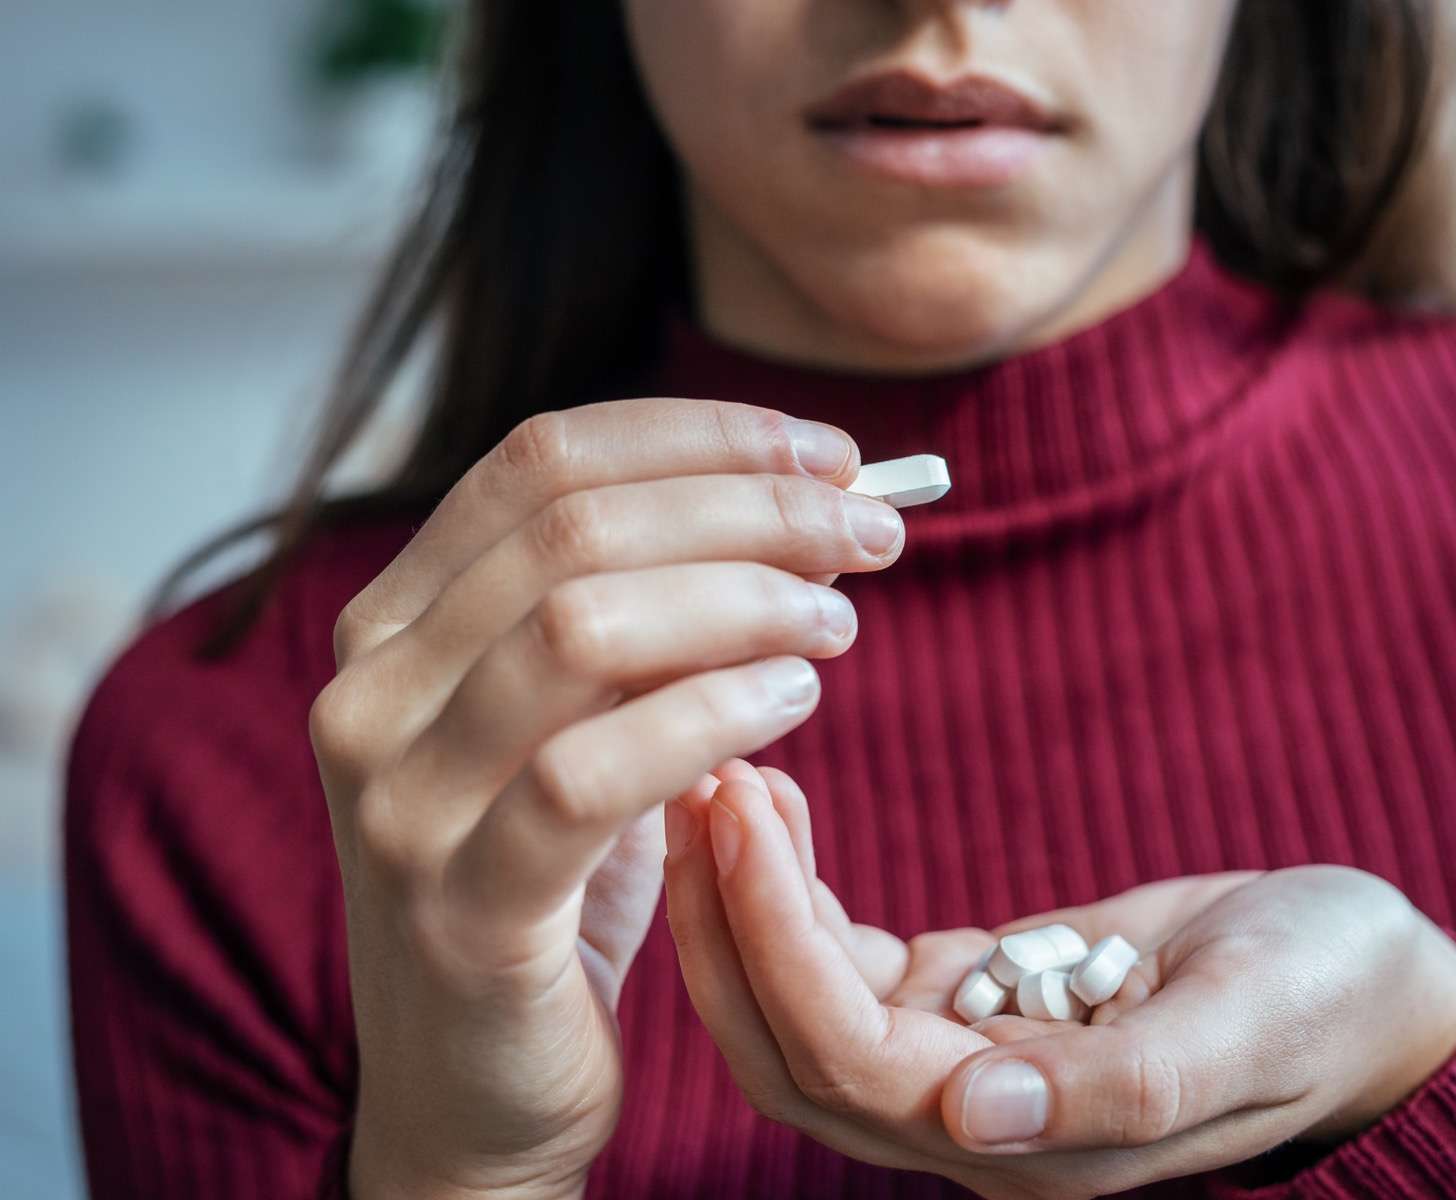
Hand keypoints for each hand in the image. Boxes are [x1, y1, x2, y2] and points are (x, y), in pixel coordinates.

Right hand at [307, 401, 907, 1198]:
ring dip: (744, 599)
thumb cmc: (548, 883)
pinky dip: (714, 713)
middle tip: (868, 533)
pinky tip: (793, 699)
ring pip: (580, 627)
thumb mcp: (584, 718)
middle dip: (748, 508)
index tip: (828, 454)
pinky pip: (596, 774)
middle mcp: (371, 691)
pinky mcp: (461, 906)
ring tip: (840, 619)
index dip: (702, 437)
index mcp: (395, 621)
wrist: (477, 1088)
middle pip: (574, 528)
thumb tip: (807, 498)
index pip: (543, 459)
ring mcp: (400, 800)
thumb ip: (650, 611)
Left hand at [665, 764, 1455, 1199]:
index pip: (846, 1058)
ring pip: (803, 1003)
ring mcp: (966, 1059)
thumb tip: (963, 1120)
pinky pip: (849, 959)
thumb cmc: (1332, 998)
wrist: (1373, 983)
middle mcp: (973, 1118)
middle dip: (727, 921)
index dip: (776, 940)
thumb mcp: (1247, 1026)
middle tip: (694, 778)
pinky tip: (778, 803)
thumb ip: (1116, 1088)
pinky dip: (799, 887)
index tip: (740, 803)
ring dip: (745, 899)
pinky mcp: (975, 998)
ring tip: (716, 775)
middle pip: (790, 1045)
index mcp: (1028, 1144)